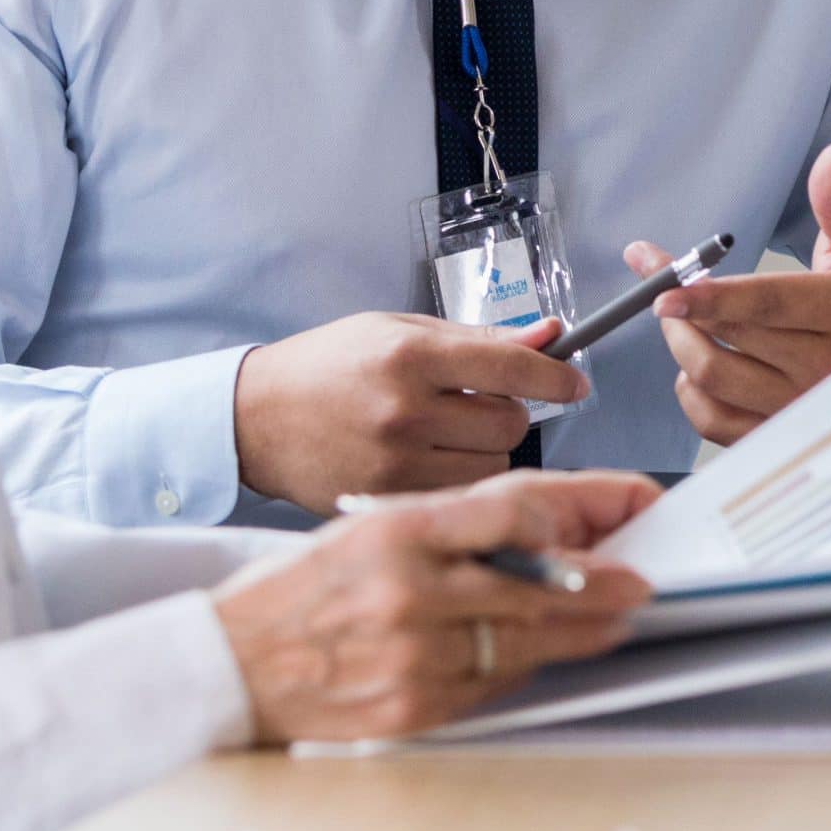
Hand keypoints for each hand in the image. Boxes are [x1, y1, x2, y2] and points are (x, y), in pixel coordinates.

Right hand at [211, 469, 657, 741]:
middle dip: (601, 583)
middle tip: (640, 580)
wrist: (231, 660)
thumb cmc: (302, 586)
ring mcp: (414, 653)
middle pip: (537, 584)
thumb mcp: (370, 524)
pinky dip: (522, 668)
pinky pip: (492, 686)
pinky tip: (538, 654)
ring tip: (609, 620)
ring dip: (578, 632)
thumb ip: (455, 521)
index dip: (583, 507)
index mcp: (398, 528)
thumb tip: (544, 519)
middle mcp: (410, 589)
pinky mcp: (414, 706)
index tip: (625, 507)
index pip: (514, 509)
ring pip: (525, 640)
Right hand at [233, 312, 590, 515]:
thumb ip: (476, 338)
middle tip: (474, 404)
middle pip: (511, 423)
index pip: (510, 366)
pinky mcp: (389, 502)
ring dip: (487, 450)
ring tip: (445, 434)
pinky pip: (462, 496)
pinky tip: (428, 461)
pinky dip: (460, 480)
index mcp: (409, 355)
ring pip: (494, 466)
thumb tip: (549, 335)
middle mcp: (405, 410)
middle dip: (507, 412)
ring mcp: (396, 463)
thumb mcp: (398, 329)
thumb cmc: (328, 365)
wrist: (256, 419)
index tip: (574, 382)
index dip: (555, 375)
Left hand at [636, 142, 830, 446]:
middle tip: (658, 281)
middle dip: (679, 309)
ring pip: (715, 382)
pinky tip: (698, 364)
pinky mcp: (783, 436)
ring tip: (679, 318)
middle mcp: (826, 369)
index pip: (767, 305)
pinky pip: (715, 423)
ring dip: (680, 346)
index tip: (662, 288)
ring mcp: (803, 409)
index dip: (710, 298)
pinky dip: (692, 392)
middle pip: (728, 342)